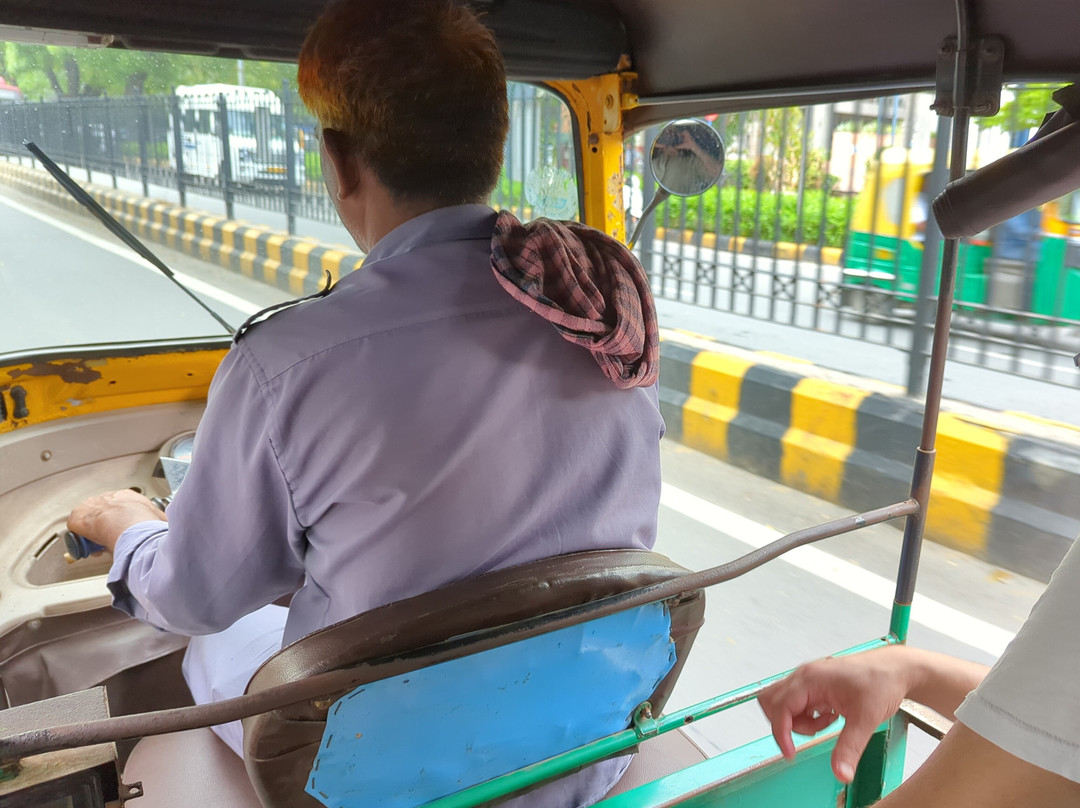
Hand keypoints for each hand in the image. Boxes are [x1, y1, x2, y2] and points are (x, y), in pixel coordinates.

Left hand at [68, 489, 166, 552]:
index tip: (120, 531)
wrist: (130, 525)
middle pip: (102, 513)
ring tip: (99, 546)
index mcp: (128, 496)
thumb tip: (167, 527)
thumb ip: (160, 522)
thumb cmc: (146, 524)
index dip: (118, 521)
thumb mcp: (160, 520)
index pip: (119, 508)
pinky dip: (79, 538)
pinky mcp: (78, 517)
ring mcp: (91, 506)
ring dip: (92, 533)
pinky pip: (76, 528)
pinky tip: (87, 548)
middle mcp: (108, 498)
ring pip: (89, 520)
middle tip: (109, 540)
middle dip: (104, 527)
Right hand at [758, 647, 912, 782]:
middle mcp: (805, 676)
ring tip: (826, 724)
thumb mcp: (866, 719)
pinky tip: (830, 717)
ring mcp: (809, 679)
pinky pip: (798, 703)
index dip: (781, 733)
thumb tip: (839, 772)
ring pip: (783, 703)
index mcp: (811, 679)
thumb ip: (849, 748)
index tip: (790, 753)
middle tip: (813, 732)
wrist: (897, 670)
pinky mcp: (815, 685)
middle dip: (787, 724)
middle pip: (773, 702)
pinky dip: (808, 717)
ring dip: (798, 721)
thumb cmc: (881, 682)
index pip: (780, 707)